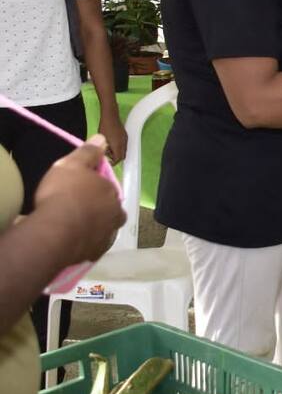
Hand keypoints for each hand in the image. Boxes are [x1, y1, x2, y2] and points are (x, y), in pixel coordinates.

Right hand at [33, 137, 125, 264]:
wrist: (54, 231)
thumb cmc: (64, 194)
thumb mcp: (73, 165)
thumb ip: (88, 153)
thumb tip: (102, 139)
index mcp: (112, 193)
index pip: (107, 189)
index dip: (93, 188)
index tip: (78, 190)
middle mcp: (115, 216)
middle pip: (108, 211)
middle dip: (96, 209)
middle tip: (75, 209)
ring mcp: (106, 237)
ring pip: (101, 229)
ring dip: (91, 227)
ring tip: (71, 225)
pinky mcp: (94, 254)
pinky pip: (90, 246)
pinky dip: (83, 243)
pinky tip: (70, 240)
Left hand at [98, 114, 126, 163]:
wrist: (111, 116)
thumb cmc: (104, 127)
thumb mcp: (103, 140)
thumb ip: (105, 150)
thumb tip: (105, 156)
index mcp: (119, 145)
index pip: (118, 159)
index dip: (113, 163)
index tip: (107, 162)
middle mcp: (124, 143)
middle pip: (123, 156)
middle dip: (116, 159)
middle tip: (108, 158)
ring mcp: (126, 139)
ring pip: (124, 151)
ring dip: (117, 153)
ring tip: (109, 151)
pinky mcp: (125, 136)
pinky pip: (124, 146)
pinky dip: (119, 148)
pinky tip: (112, 144)